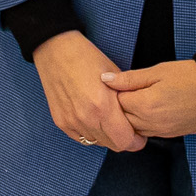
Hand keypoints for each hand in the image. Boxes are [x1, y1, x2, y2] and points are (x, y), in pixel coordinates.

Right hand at [34, 31, 141, 152]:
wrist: (55, 50)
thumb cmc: (86, 58)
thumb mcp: (115, 76)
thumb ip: (127, 101)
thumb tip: (139, 117)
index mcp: (103, 106)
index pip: (125, 141)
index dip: (136, 140)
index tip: (139, 134)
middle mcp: (86, 118)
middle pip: (113, 146)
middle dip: (123, 139)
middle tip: (126, 126)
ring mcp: (71, 122)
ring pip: (97, 143)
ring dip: (106, 136)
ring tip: (108, 120)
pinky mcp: (61, 122)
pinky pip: (82, 138)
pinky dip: (91, 133)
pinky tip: (93, 118)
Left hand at [105, 59, 195, 139]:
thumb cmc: (193, 77)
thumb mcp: (159, 71)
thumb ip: (130, 78)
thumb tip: (105, 79)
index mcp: (146, 105)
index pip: (115, 103)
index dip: (112, 91)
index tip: (115, 82)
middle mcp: (152, 123)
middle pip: (121, 120)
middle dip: (117, 107)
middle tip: (121, 92)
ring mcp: (162, 132)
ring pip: (133, 129)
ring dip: (129, 117)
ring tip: (134, 100)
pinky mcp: (172, 135)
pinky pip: (148, 133)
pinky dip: (142, 124)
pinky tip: (146, 110)